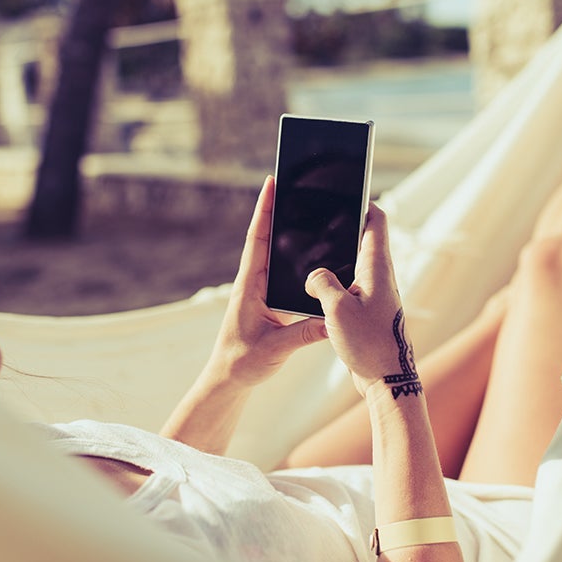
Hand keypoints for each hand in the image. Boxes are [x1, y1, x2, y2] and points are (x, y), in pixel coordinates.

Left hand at [211, 176, 328, 387]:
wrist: (228, 378)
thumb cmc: (243, 363)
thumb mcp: (275, 349)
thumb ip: (304, 334)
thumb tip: (333, 319)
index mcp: (249, 286)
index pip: (257, 240)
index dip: (264, 211)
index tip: (271, 183)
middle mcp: (253, 282)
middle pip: (267, 238)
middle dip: (278, 209)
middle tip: (294, 182)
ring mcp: (261, 290)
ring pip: (276, 253)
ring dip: (287, 230)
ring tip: (305, 206)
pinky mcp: (269, 300)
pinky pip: (283, 271)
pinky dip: (295, 256)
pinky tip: (312, 249)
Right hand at [304, 204, 413, 396]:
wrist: (387, 380)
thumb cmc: (369, 344)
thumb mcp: (337, 309)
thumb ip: (321, 283)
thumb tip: (314, 275)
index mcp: (377, 268)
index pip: (376, 221)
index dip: (362, 201)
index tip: (344, 190)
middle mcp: (380, 276)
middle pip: (364, 238)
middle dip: (343, 225)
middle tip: (319, 216)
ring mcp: (375, 293)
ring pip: (354, 263)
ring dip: (336, 255)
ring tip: (311, 249)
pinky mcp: (368, 310)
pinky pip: (350, 284)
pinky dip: (334, 279)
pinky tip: (316, 286)